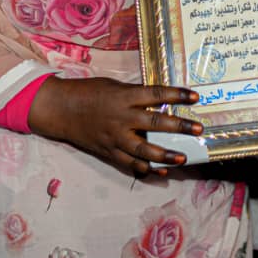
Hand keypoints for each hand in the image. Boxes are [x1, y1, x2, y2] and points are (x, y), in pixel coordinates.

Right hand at [28, 77, 203, 177]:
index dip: (177, 95)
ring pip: (143, 150)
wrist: (60, 109)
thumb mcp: (114, 86)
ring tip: (182, 158)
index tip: (195, 97)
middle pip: (154, 123)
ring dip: (164, 155)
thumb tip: (160, 99)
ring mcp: (114, 137)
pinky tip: (161, 172)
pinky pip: (129, 163)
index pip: (156, 94)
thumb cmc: (89, 92)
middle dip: (178, 127)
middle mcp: (121, 118)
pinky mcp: (108, 151)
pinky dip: (145, 169)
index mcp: (124, 97)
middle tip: (198, 130)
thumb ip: (136, 94)